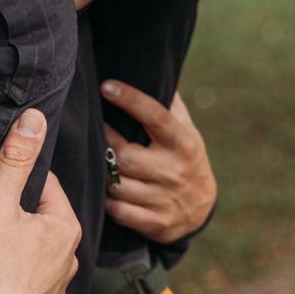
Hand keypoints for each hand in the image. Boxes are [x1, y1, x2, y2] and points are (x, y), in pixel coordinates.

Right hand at [0, 109, 82, 293]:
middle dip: (18, 217)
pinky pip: (28, 287)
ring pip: (36, 255)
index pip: (45, 187)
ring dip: (18, 250)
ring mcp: (56, 293)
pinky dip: (14, 281)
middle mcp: (70, 261)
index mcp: (66, 229)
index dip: (16, 182)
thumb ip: (15, 159)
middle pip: (42, 221)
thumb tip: (34, 117)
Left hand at [100, 80, 218, 243]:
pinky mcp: (155, 222)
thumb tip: (153, 70)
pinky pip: (117, 209)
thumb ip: (171, 107)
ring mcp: (164, 199)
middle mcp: (174, 171)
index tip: (106, 86)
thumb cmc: (186, 160)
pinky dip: (107, 199)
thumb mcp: (188, 132)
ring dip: (102, 172)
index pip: (155, 116)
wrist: (201, 209)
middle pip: (124, 155)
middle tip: (92, 133)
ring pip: (116, 184)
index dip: (129, 99)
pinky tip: (104, 188)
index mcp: (184, 143)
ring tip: (95, 160)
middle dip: (104, 143)